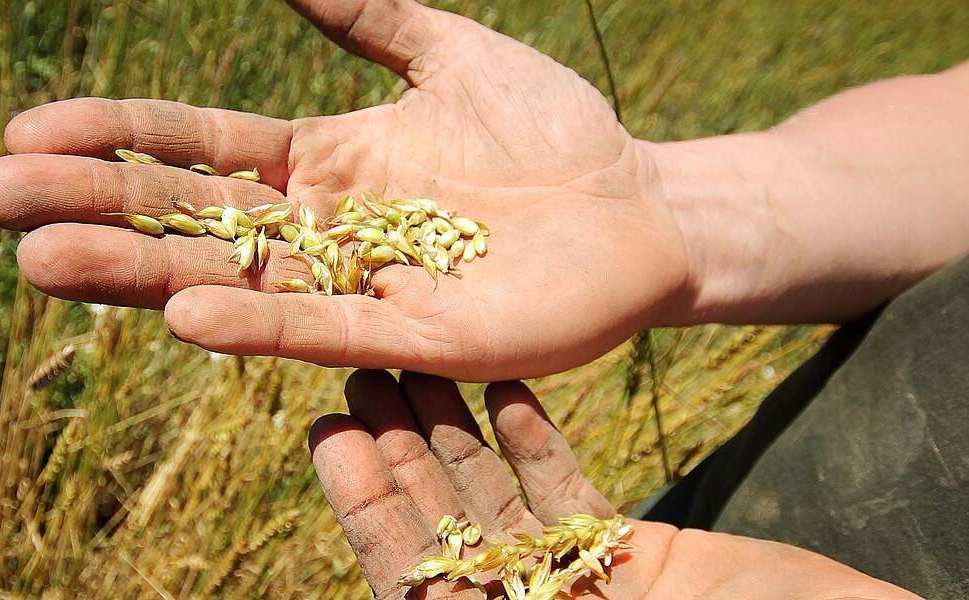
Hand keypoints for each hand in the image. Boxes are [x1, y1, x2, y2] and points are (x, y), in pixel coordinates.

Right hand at [0, 0, 688, 380]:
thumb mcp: (447, 51)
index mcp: (319, 162)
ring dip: (136, 275)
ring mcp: (361, 287)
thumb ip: (366, 13)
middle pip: (185, 218)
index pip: (194, 150)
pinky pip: (322, 329)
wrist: (644, 205)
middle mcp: (320, 230)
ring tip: (43, 261)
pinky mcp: (415, 338)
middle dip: (90, 205)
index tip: (25, 130)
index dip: (112, 140)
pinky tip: (186, 315)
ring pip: (229, 281)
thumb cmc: (552, 130)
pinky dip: (255, 325)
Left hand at [310, 370, 921, 598]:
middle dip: (397, 454)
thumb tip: (423, 593)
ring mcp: (580, 598)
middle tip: (357, 371)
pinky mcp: (634, 564)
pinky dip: (535, 441)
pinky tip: (508, 386)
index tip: (334, 437)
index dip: (369, 514)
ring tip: (413, 361)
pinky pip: (568, 496)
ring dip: (453, 434)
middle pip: (441, 535)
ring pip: (497, 505)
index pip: (416, 584)